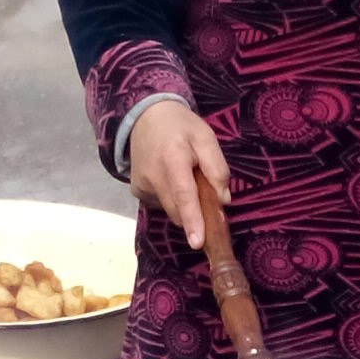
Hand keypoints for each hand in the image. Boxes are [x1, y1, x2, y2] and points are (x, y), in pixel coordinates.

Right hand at [127, 100, 230, 250]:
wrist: (144, 116)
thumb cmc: (180, 126)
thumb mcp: (205, 138)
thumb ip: (217, 168)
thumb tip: (223, 199)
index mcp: (173, 159)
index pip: (184, 195)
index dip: (193, 220)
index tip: (197, 242)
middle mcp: (153, 176)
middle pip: (179, 209)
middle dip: (197, 213)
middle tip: (207, 195)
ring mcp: (142, 185)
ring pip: (171, 209)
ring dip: (184, 204)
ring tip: (186, 178)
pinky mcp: (137, 190)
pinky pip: (161, 204)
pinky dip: (172, 199)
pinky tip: (171, 179)